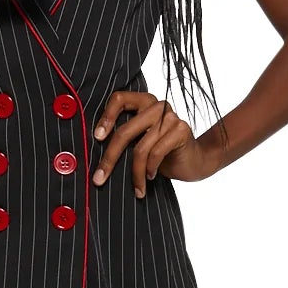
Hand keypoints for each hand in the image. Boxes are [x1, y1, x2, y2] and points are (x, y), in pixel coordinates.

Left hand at [89, 91, 220, 196]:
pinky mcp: (181, 130)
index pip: (119, 99)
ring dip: (135, 173)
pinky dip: (149, 170)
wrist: (193, 162)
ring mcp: (170, 117)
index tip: (97, 138)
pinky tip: (149, 179)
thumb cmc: (161, 153)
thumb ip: (123, 137)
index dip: (106, 117)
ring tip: (136, 188)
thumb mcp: (139, 142)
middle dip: (110, 157)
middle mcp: (157, 105)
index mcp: (143, 102)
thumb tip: (93, 149)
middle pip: (125, 130)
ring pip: (140, 148)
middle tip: (99, 178)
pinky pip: (156, 153)